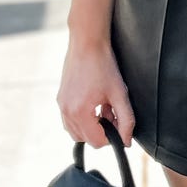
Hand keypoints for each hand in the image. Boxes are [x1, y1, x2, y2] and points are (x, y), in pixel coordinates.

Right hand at [57, 32, 134, 149]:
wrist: (87, 44)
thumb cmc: (104, 66)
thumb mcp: (120, 94)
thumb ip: (126, 120)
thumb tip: (126, 141)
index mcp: (80, 112)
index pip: (96, 142)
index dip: (112, 137)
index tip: (119, 122)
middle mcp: (66, 112)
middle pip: (85, 139)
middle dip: (101, 131)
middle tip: (112, 113)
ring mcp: (61, 106)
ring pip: (76, 131)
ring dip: (91, 126)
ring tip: (103, 108)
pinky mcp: (60, 99)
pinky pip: (70, 120)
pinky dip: (82, 119)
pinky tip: (94, 103)